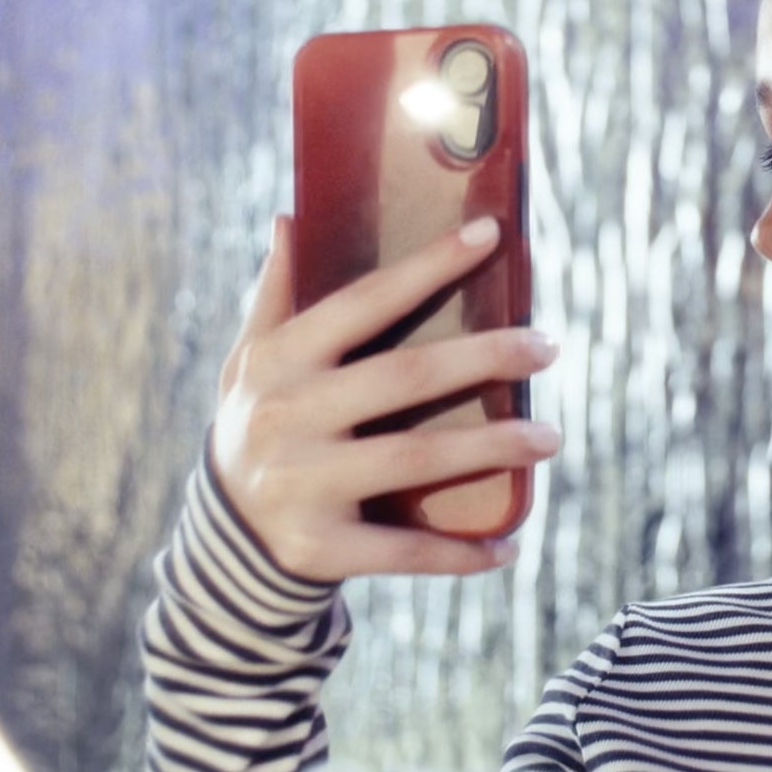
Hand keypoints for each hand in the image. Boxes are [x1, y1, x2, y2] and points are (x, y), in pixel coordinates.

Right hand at [210, 214, 559, 582]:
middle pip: (406, 377)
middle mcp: (287, 417)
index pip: (364, 301)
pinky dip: (460, 552)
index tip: (489, 234)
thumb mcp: (250, 360)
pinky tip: (509, 544)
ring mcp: (303, 485)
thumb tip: (290, 219)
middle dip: (486, 358)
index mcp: (279, 361)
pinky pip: (405, 549)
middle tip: (547, 345)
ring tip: (550, 435)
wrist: (221, 537)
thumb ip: (274, 294)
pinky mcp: (321, 547)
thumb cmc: (256, 423)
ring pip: (416, 460)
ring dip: (492, 447)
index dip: (428, 267)